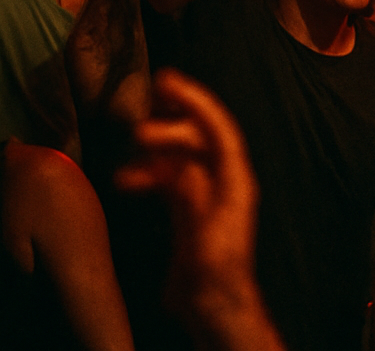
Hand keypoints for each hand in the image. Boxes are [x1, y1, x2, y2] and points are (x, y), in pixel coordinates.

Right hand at [117, 70, 263, 327]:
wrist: (214, 305)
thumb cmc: (215, 270)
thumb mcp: (202, 232)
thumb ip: (193, 197)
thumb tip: (181, 166)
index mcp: (236, 180)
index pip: (219, 129)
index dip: (196, 102)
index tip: (169, 81)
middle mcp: (225, 181)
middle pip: (200, 138)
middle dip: (171, 127)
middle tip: (138, 130)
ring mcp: (207, 194)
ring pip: (183, 156)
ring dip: (158, 149)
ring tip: (132, 149)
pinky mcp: (190, 210)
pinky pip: (171, 179)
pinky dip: (150, 174)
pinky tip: (126, 178)